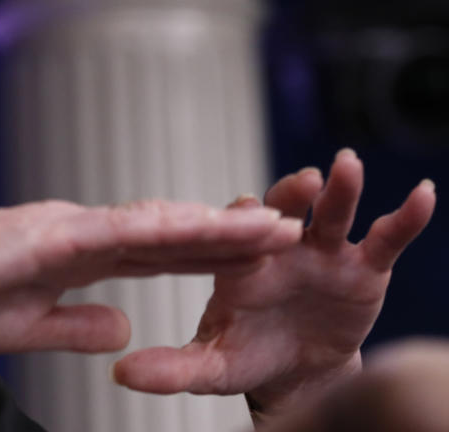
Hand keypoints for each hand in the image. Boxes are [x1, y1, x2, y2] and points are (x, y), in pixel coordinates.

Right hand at [0, 199, 301, 355]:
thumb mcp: (25, 329)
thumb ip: (78, 325)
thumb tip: (125, 331)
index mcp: (73, 253)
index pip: (154, 253)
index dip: (206, 252)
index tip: (254, 253)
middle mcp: (78, 230)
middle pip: (169, 234)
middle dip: (230, 234)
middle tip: (288, 227)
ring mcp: (66, 227)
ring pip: (157, 224)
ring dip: (218, 225)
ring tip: (276, 224)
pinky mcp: (50, 234)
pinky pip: (122, 232)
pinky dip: (170, 228)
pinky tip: (212, 226)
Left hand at [110, 149, 435, 418]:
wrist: (295, 371)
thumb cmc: (246, 354)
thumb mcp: (212, 364)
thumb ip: (173, 367)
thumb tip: (122, 374)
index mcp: (236, 260)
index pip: (233, 228)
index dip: (240, 218)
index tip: (244, 207)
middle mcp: (278, 245)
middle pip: (282, 207)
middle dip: (290, 192)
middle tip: (302, 179)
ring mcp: (321, 251)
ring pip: (331, 211)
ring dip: (339, 189)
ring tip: (347, 167)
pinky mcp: (361, 266)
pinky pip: (385, 237)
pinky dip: (405, 218)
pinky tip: (423, 196)